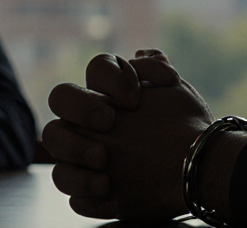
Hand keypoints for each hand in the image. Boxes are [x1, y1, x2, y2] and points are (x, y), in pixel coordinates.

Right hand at [45, 50, 208, 220]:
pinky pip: (67, 183)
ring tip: (104, 162)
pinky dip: (83, 187)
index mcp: (111, 90)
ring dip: (74, 149)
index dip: (110, 78)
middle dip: (81, 108)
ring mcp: (81, 150)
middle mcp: (88, 116)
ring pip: (52, 141)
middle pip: (60, 97)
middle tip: (109, 123)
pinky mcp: (85, 186)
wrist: (194, 169)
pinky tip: (108, 190)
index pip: (98, 67)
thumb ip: (155, 69)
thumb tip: (141, 55)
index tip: (134, 99)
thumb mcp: (177, 95)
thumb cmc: (183, 127)